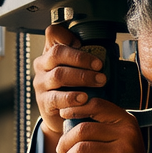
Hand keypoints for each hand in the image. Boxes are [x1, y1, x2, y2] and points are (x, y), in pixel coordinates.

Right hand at [32, 24, 106, 152]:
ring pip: (58, 75)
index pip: (52, 34)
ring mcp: (41, 84)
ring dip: (82, 77)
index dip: (66, 35)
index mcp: (50, 53)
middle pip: (57, 53)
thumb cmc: (71, 89)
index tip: (82, 43)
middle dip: (82, 58)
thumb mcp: (76, 71)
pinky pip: (56, 97)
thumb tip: (110, 52)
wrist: (60, 118)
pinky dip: (72, 97)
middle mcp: (42, 65)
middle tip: (100, 66)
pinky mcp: (44, 102)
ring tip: (99, 82)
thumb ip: (84, 60)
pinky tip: (84, 98)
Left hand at [57, 98, 151, 152]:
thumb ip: (102, 129)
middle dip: (65, 142)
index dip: (76, 108)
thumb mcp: (119, 142)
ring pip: (81, 150)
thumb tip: (69, 117)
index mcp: (127, 122)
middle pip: (84, 129)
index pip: (97, 105)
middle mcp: (128, 134)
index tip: (63, 115)